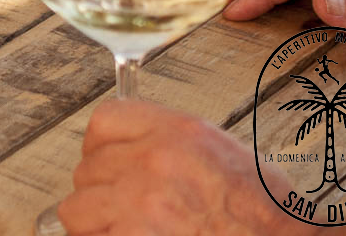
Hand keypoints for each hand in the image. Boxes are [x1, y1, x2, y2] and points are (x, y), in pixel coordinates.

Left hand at [57, 99, 310, 234]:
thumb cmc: (268, 219)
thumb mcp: (224, 156)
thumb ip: (169, 144)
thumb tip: (122, 150)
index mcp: (179, 132)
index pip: (104, 121)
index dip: (102, 147)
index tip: (109, 165)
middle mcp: (155, 160)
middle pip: (87, 167)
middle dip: (104, 192)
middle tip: (135, 213)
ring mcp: (141, 203)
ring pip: (77, 207)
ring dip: (98, 224)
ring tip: (132, 231)